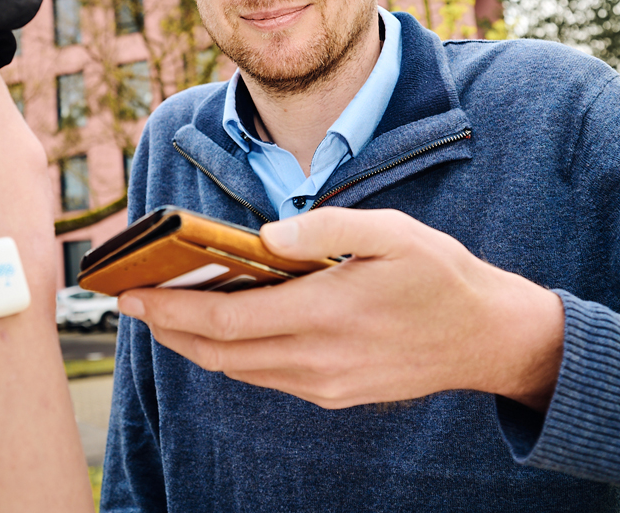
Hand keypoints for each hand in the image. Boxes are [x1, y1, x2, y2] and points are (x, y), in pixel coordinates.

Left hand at [118, 207, 563, 410]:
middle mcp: (317, 358)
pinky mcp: (333, 393)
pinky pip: (265, 378)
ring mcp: (324, 383)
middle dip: (167, 330)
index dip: (169, 311)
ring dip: (195, 345)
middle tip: (134, 306)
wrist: (487, 338)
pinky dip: (232, 356)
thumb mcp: (392, 231)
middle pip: (217, 353)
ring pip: (237, 371)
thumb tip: (265, 234)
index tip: (132, 296)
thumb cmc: (440, 277)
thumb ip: (324, 227)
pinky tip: (224, 331)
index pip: (223, 321)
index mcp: (324, 313)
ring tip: (169, 315)